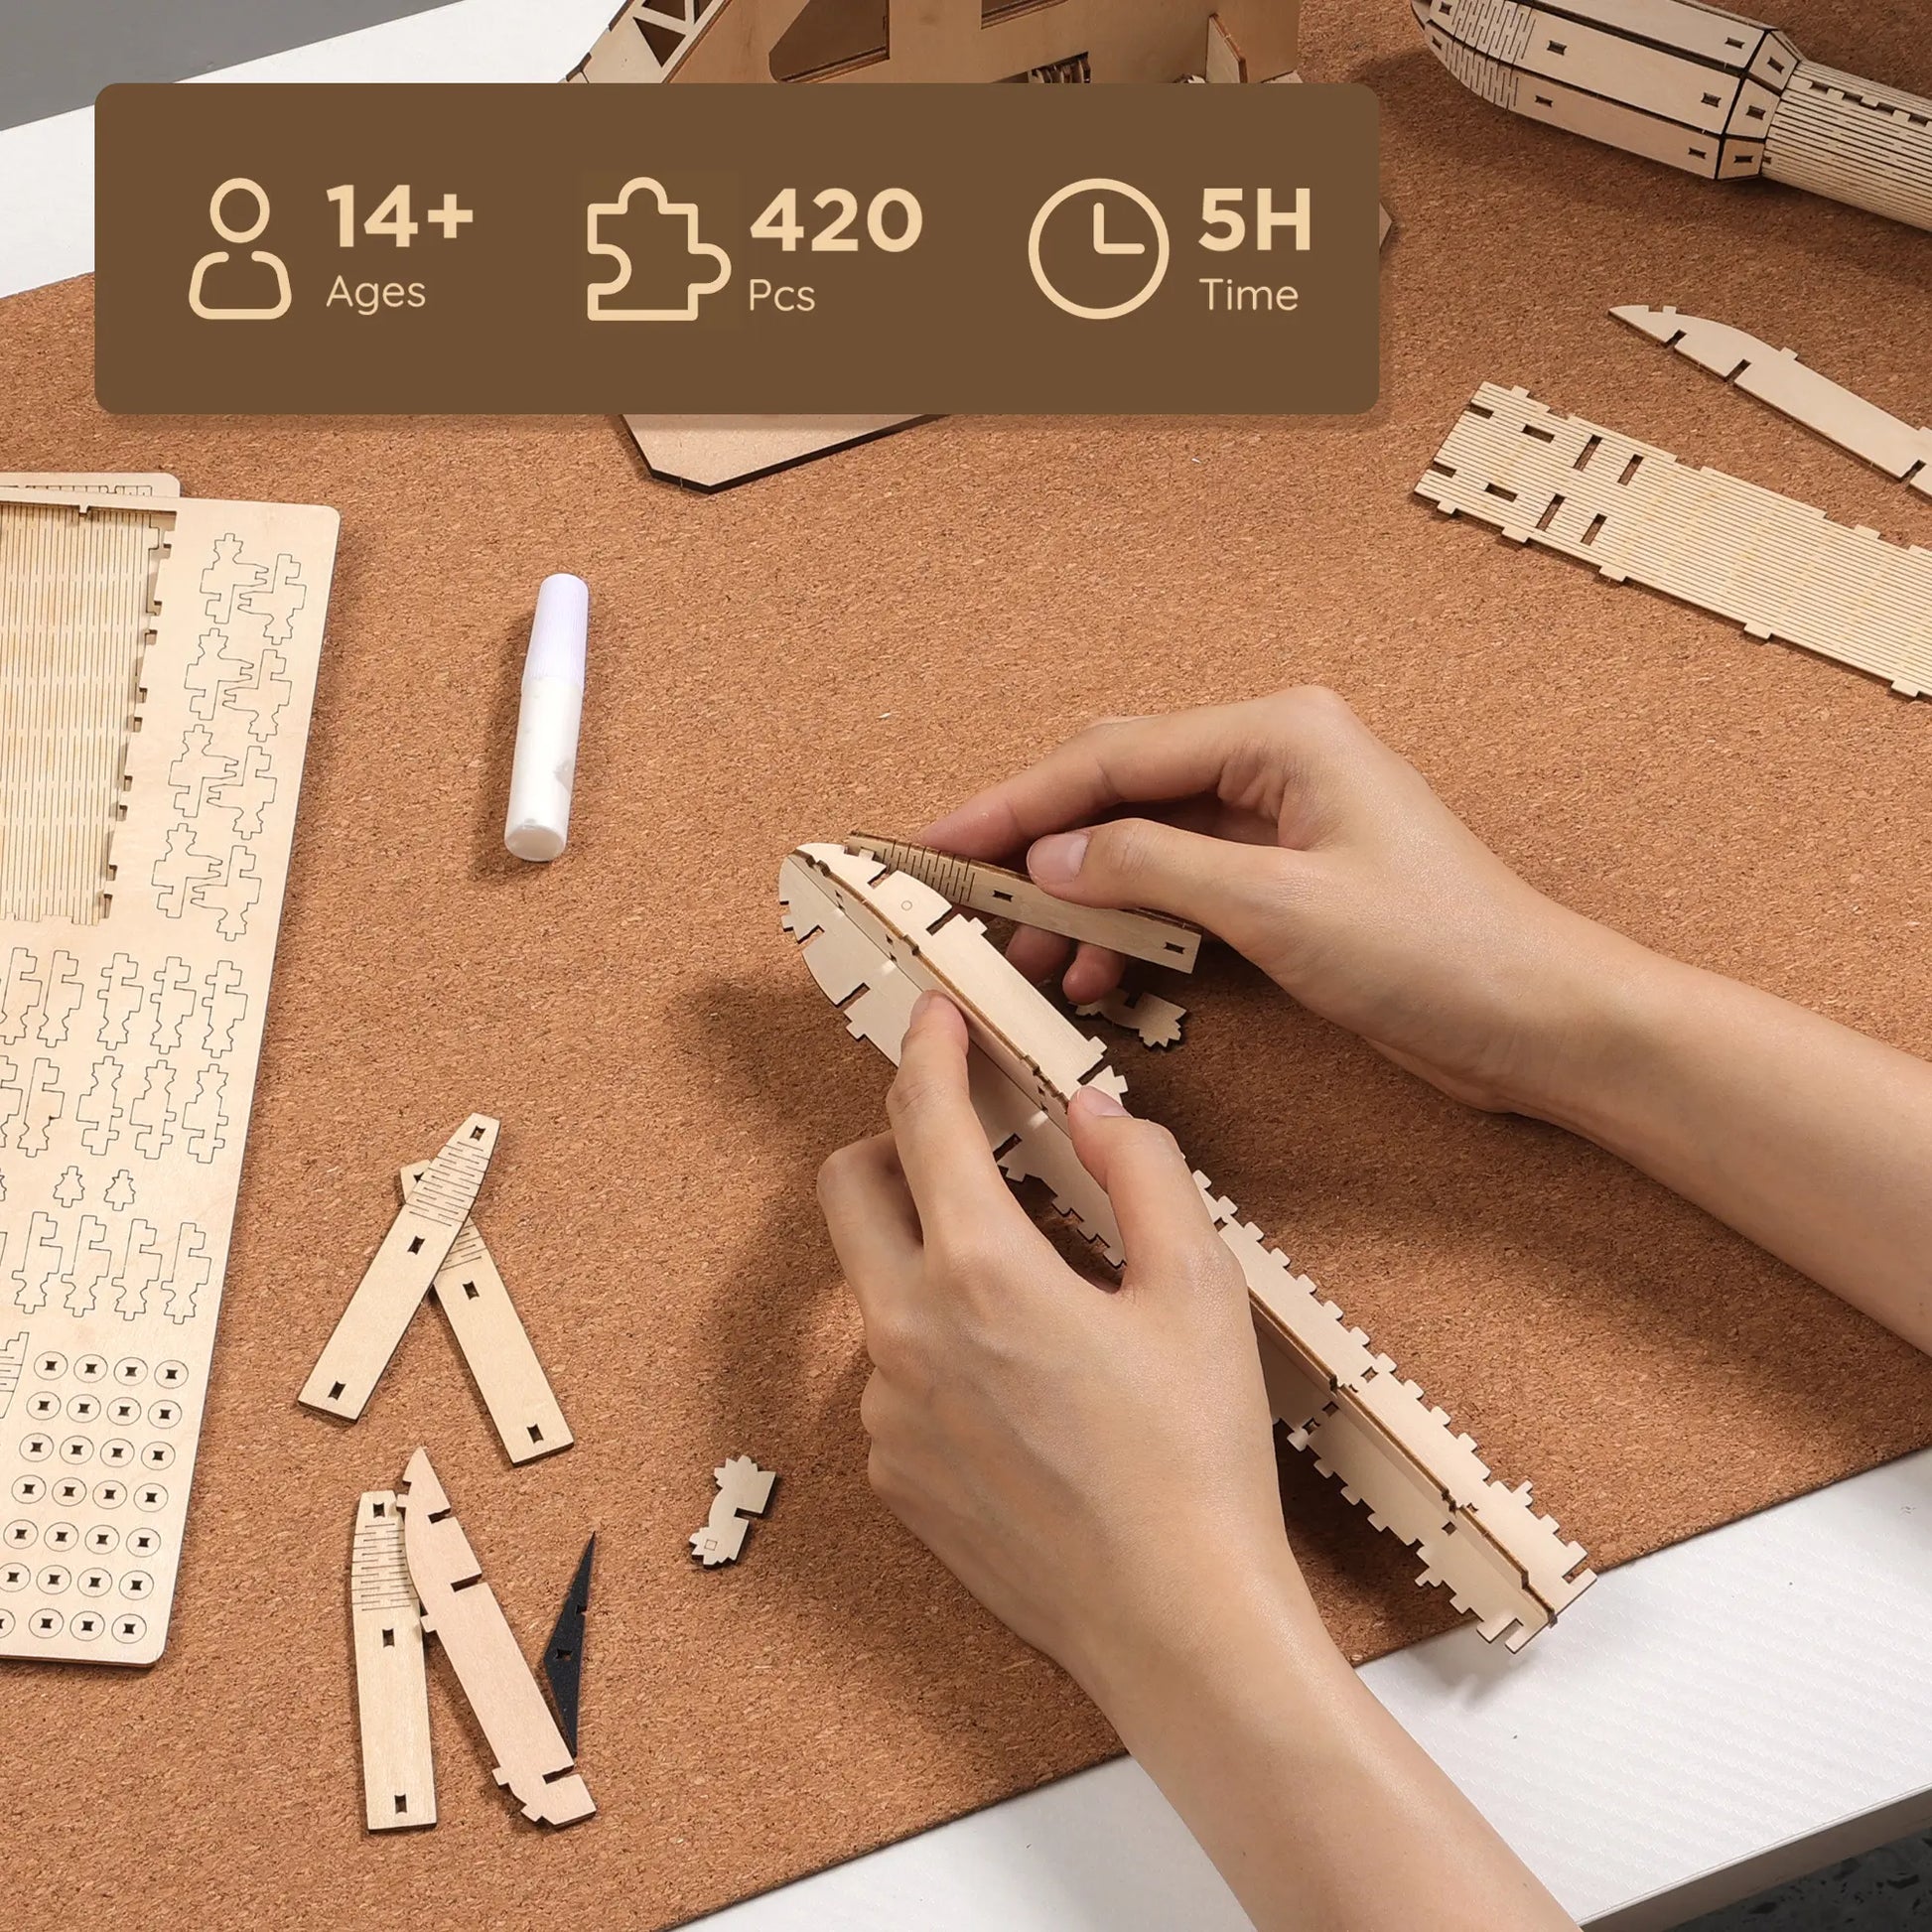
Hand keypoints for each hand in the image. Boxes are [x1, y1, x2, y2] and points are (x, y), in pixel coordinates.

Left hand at [816, 992, 1581, 1931]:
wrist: (1173, 1623)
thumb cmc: (1195, 1458)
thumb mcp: (1197, 1289)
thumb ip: (1141, 1172)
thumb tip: (1094, 1114)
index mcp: (979, 1271)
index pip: (925, 1121)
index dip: (930, 1051)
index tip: (936, 1017)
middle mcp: (906, 1333)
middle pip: (847, 1188)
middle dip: (891, 1142)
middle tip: (961, 1144)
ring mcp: (887, 1411)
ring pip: (873, 1286)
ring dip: (924, 1255)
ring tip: (1027, 1290)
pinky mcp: (892, 1475)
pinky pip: (891, 1374)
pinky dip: (935, 1345)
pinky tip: (1019, 1384)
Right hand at [921, 686, 1650, 1117]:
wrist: (1539, 1020)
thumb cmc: (1441, 951)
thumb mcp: (1278, 907)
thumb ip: (1154, 869)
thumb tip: (1052, 855)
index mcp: (1280, 735)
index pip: (1113, 759)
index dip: (1016, 804)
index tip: (941, 843)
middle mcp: (1275, 761)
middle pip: (1118, 790)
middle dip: (1037, 849)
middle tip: (961, 901)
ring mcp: (1281, 821)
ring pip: (1143, 846)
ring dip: (1080, 901)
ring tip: (1023, 961)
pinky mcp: (1287, 881)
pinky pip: (1181, 890)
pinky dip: (1133, 928)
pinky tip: (1098, 975)